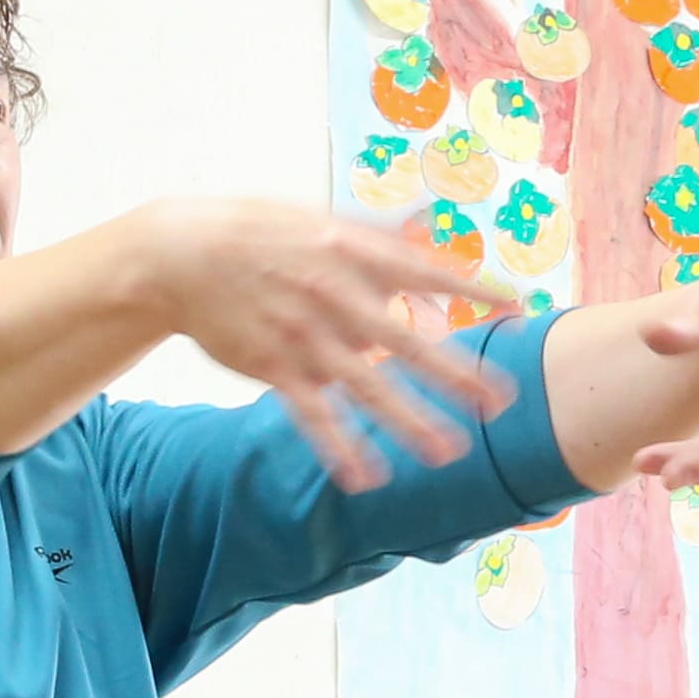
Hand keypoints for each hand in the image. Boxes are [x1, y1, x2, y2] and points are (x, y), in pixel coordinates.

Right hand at [148, 199, 521, 485]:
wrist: (181, 253)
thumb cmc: (260, 232)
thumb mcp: (321, 219)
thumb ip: (381, 236)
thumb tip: (436, 237)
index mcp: (349, 251)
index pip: (423, 270)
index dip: (471, 288)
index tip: (517, 306)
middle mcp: (332, 293)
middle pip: (405, 340)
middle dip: (455, 374)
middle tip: (501, 403)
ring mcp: (303, 334)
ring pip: (364, 385)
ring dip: (406, 421)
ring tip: (447, 453)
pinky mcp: (273, 366)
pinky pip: (311, 413)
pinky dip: (336, 446)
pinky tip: (364, 478)